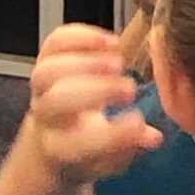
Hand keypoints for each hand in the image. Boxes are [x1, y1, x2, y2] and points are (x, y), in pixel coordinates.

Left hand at [21, 24, 162, 184]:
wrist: (54, 130)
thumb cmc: (87, 144)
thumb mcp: (110, 157)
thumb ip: (130, 146)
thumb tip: (153, 137)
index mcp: (59, 147)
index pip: (78, 144)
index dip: (110, 134)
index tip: (139, 121)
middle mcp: (44, 116)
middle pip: (57, 101)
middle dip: (96, 91)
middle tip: (130, 89)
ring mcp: (40, 86)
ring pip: (48, 70)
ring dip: (87, 62)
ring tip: (119, 62)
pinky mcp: (45, 59)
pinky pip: (54, 43)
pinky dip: (82, 38)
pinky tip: (112, 43)